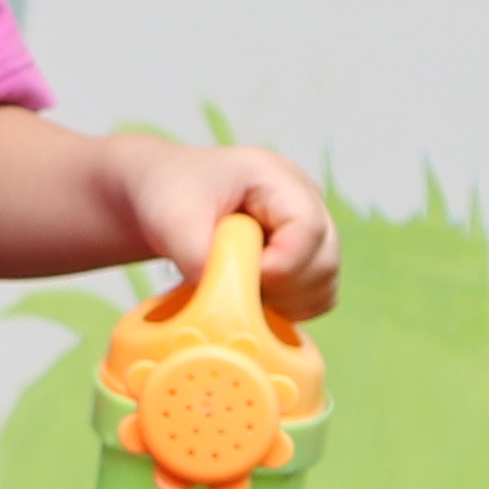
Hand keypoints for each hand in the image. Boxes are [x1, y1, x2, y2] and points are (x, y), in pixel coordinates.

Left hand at [109, 135, 340, 320]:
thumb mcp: (172, 221)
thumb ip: (199, 260)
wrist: (164, 193)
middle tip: (232, 287)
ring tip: (235, 288)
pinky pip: (314, 299)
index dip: (281, 265)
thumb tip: (226, 304)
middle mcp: (306, 202)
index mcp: (278, 178)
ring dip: (282, 303)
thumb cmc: (169, 194)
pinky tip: (248, 296)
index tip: (242, 277)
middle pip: (324, 262)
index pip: (308, 229)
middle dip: (280, 290)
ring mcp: (310, 232)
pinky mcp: (305, 259)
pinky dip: (285, 310)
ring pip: (323, 286)